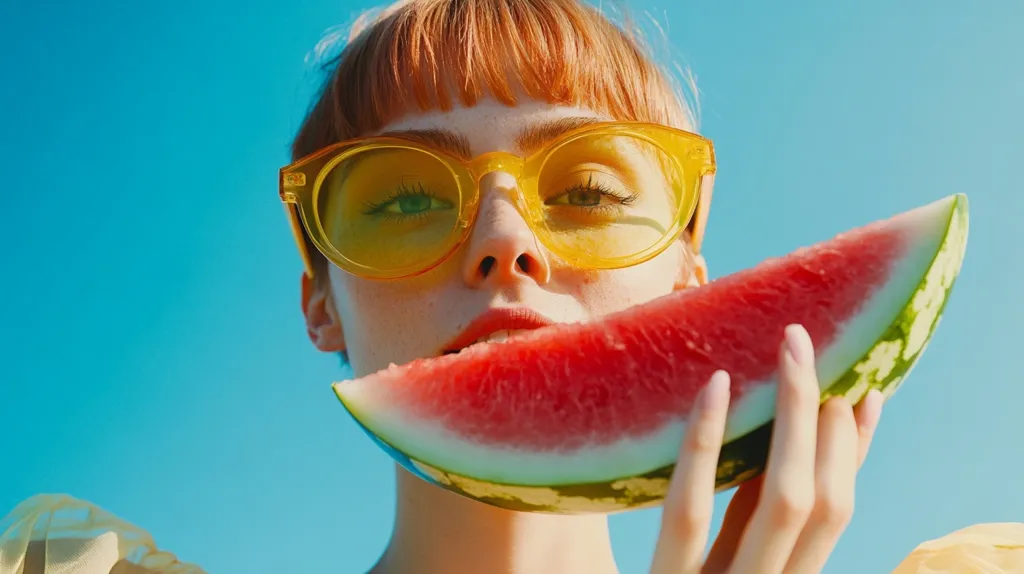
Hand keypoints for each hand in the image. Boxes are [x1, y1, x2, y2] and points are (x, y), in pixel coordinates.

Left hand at [650, 324, 884, 573]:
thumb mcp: (722, 561)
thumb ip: (746, 519)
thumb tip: (775, 445)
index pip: (836, 511)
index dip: (855, 450)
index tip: (865, 387)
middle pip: (820, 501)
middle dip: (827, 419)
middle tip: (810, 341)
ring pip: (779, 503)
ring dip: (792, 417)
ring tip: (790, 350)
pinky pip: (690, 512)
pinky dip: (707, 444)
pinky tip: (717, 385)